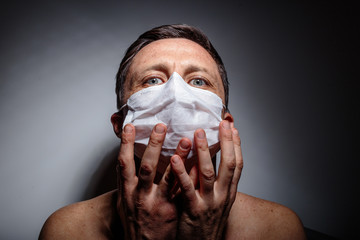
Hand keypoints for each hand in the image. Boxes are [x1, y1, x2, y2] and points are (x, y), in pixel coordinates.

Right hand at [116, 123, 191, 238]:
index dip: (125, 144)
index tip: (130, 126)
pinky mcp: (172, 211)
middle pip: (147, 166)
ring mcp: (158, 204)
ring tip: (187, 140)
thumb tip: (126, 158)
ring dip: (179, 157)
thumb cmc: (134, 221)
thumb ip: (126, 180)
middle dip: (154, 145)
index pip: (123, 163)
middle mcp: (141, 196)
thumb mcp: (124, 200)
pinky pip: (183, 191)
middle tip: (162, 126)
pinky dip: (190, 176)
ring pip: (169, 178)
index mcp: (127, 191)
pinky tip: (199, 163)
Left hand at [170, 120, 242, 239]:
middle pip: (229, 164)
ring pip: (208, 173)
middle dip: (227, 142)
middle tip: (223, 123)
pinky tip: (175, 158)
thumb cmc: (206, 222)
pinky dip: (182, 173)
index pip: (237, 165)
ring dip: (203, 152)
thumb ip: (214, 182)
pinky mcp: (193, 211)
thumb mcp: (217, 202)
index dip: (237, 145)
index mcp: (229, 192)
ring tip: (198, 133)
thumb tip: (208, 160)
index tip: (233, 128)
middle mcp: (223, 196)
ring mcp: (209, 204)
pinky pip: (188, 189)